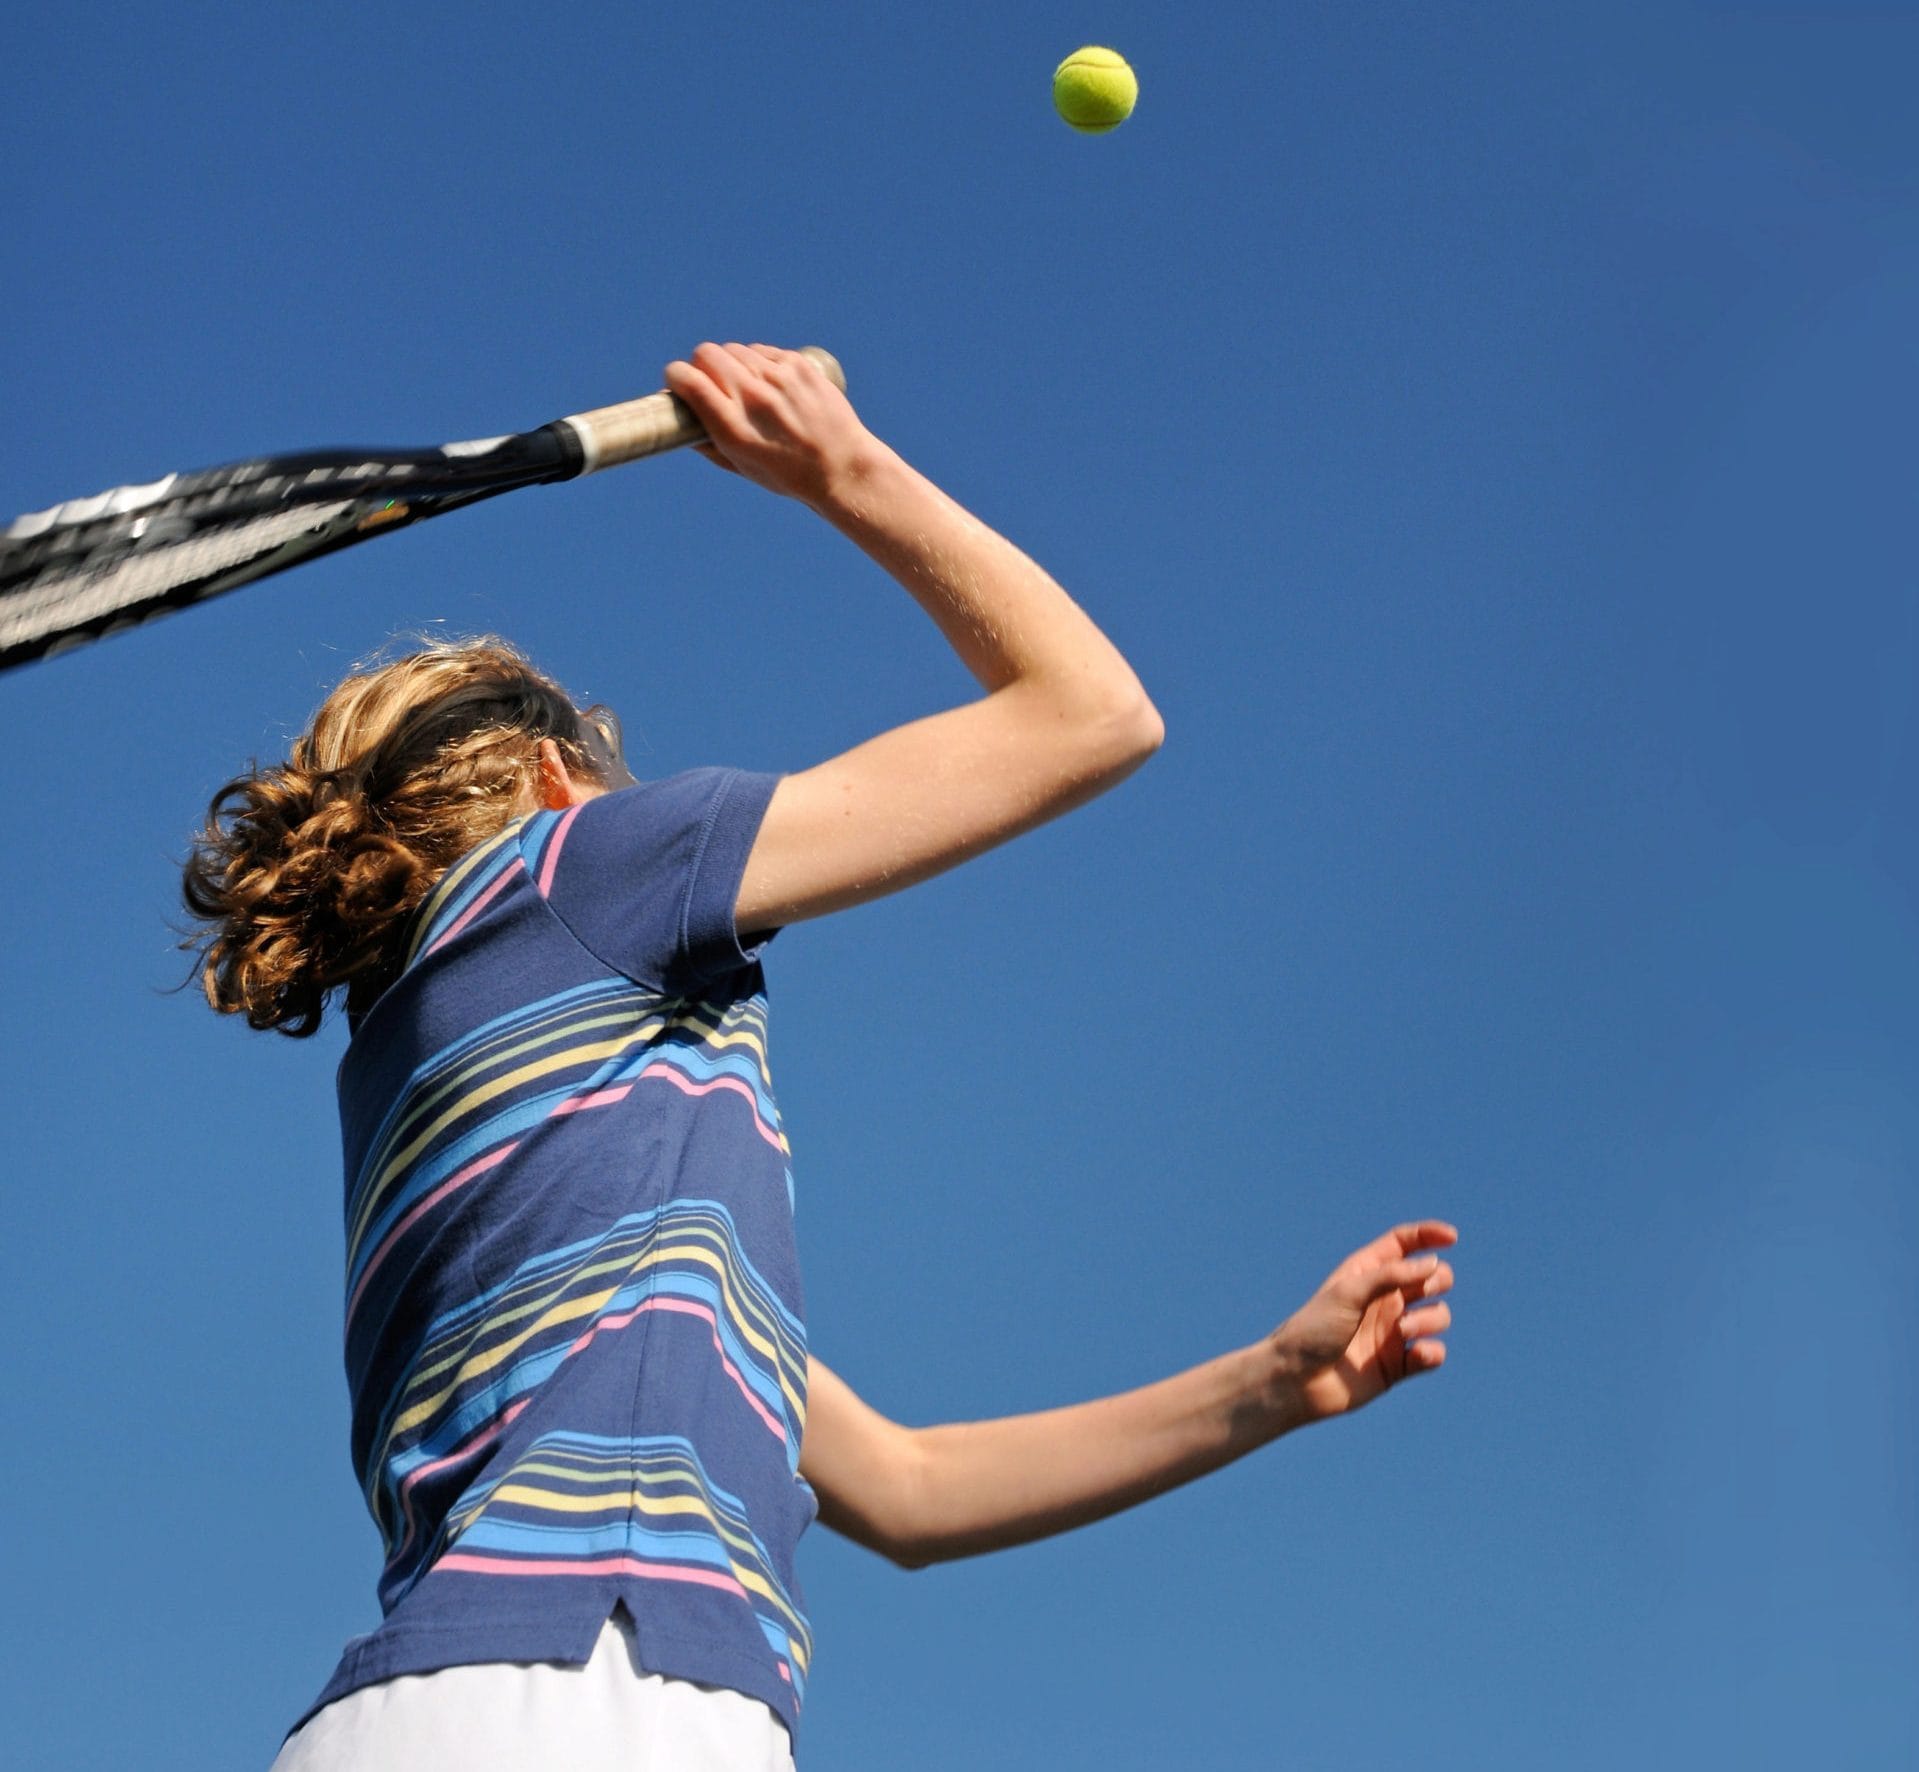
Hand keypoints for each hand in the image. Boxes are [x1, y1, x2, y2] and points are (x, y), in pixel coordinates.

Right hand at [664, 342, 878, 507]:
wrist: (841, 467)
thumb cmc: (788, 474)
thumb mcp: (741, 467)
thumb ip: (706, 444)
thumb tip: (679, 422)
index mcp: (733, 427)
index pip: (688, 379)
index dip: (676, 377)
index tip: (679, 383)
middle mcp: (753, 398)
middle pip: (707, 354)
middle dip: (702, 366)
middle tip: (712, 384)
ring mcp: (777, 378)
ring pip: (734, 349)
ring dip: (732, 364)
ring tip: (745, 386)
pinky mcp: (798, 365)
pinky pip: (761, 350)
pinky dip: (758, 363)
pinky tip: (768, 383)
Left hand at [1265, 1221, 1457, 1423]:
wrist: (1296, 1381)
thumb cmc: (1314, 1329)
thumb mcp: (1348, 1293)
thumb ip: (1390, 1276)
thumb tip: (1433, 1264)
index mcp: (1368, 1273)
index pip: (1405, 1244)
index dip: (1429, 1235)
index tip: (1452, 1238)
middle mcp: (1384, 1299)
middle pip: (1433, 1278)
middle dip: (1437, 1280)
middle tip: (1417, 1292)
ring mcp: (1393, 1332)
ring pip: (1439, 1315)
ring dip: (1430, 1320)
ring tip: (1402, 1331)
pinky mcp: (1399, 1365)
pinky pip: (1434, 1353)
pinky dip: (1432, 1352)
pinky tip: (1415, 1354)